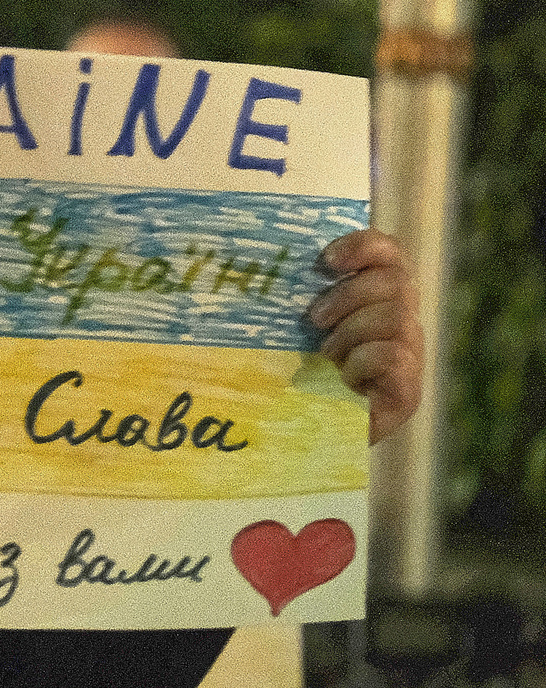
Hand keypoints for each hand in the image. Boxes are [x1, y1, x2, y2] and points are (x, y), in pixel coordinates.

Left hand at [310, 228, 424, 444]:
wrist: (300, 440)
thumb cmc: (290, 378)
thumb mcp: (292, 330)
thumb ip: (301, 296)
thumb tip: (277, 259)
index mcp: (378, 300)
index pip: (390, 254)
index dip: (365, 246)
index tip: (325, 260)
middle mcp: (402, 323)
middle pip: (396, 281)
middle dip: (348, 296)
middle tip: (315, 321)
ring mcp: (410, 357)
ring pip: (396, 316)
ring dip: (351, 333)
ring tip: (327, 358)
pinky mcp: (409, 392)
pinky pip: (394, 354)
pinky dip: (361, 362)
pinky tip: (344, 380)